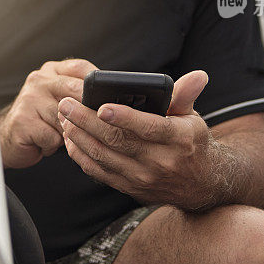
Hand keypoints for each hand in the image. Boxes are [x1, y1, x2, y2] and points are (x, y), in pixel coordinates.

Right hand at [0, 59, 97, 168]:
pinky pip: (53, 136)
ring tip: (63, 136)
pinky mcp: (23, 120)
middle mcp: (39, 80)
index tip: (107, 102)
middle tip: (94, 125)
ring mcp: (29, 98)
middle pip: (77, 91)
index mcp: (52, 70)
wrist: (9, 137)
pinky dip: (54, 145)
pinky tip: (47, 143)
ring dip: (70, 133)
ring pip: (67, 118)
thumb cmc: (42, 120)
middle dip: (88, 112)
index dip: (97, 86)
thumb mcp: (61, 101)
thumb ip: (81, 95)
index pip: (81, 68)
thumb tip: (113, 104)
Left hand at [58, 70, 218, 209]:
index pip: (147, 127)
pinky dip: (81, 155)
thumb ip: (186, 95)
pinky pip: (99, 171)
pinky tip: (71, 139)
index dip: (123, 117)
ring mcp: (143, 177)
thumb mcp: (192, 118)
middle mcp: (160, 161)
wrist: (199, 184)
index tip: (101, 106)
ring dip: (79, 136)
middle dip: (86, 121)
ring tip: (64, 118)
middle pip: (116, 140)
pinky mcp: (129, 187)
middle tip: (66, 105)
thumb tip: (197, 75)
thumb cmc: (190, 143)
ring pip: (103, 156)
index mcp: (178, 139)